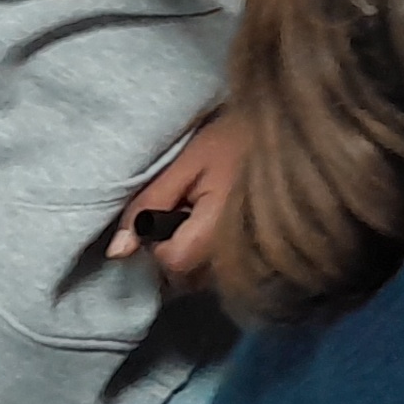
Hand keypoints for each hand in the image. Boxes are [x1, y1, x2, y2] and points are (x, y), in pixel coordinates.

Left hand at [108, 113, 247, 281]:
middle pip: (187, 275)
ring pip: (203, 274)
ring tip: (197, 212)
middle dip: (172, 248)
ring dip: (190, 250)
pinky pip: (220, 268)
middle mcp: (237, 254)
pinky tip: (212, 220)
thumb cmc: (235, 139)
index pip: (170, 261)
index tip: (164, 209)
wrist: (286, 128)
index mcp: (217, 232)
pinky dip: (207, 251)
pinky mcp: (258, 255)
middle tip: (180, 208)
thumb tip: (117, 252)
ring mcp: (251, 257)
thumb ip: (150, 205)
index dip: (156, 240)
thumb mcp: (184, 164)